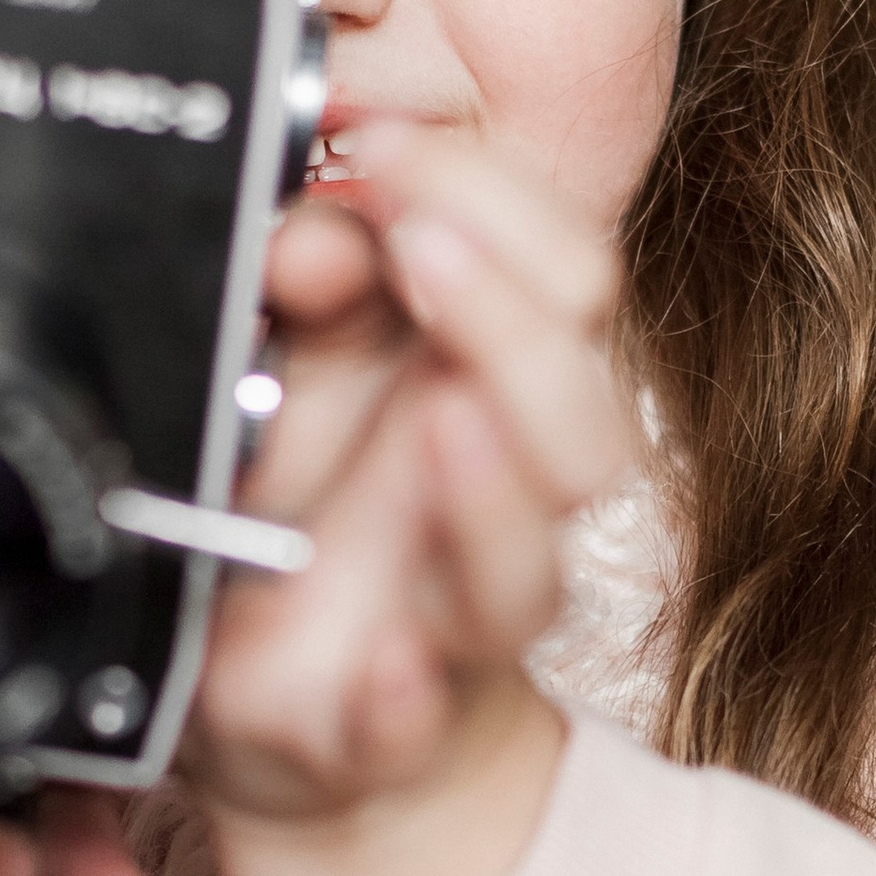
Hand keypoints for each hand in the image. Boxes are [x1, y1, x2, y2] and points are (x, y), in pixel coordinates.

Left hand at [190, 123, 636, 826]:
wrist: (306, 725)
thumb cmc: (307, 526)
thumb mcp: (292, 374)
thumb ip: (308, 289)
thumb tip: (306, 226)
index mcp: (487, 388)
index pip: (568, 270)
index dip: (493, 195)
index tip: (379, 146)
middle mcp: (498, 505)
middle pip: (582, 408)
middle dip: (508, 315)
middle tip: (415, 247)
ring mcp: (448, 624)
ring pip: (531, 570)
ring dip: (495, 490)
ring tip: (443, 420)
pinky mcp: (383, 729)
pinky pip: (415, 721)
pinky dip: (404, 696)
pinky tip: (384, 665)